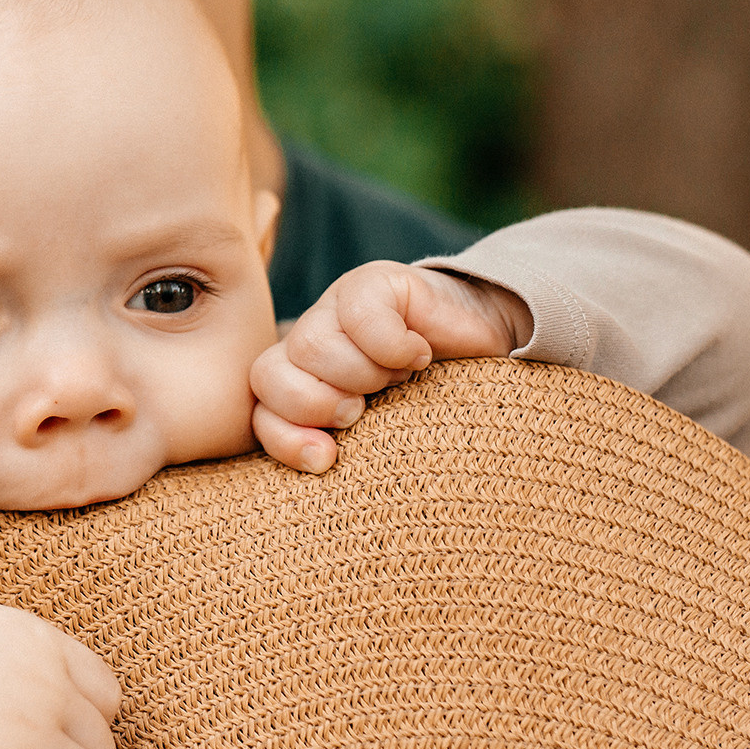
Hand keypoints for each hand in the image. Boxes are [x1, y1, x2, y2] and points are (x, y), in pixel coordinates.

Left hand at [250, 261, 532, 473]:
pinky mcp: (370, 283)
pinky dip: (392, 345)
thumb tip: (321, 465)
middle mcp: (309, 346)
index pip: (261, 412)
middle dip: (316, 404)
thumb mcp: (387, 438)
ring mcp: (334, 309)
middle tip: (360, 411)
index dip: (284, 439)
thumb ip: (346, 452)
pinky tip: (419, 354)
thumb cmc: (434, 404)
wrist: (488, 348)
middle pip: (267, 375)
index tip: (326, 458)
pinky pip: (359, 314)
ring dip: (360, 374)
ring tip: (399, 379)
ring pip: (309, 346)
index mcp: (303, 387)